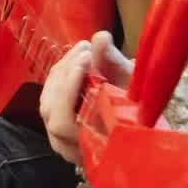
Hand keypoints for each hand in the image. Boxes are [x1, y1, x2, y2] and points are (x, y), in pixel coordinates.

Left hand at [40, 31, 133, 163]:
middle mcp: (67, 148)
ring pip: (47, 101)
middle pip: (51, 109)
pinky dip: (61, 76)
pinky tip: (76, 59)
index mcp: (89, 149)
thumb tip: (100, 37)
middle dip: (67, 75)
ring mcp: (57, 138)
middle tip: (87, 49)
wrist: (140, 122)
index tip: (86, 61)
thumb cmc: (139, 112)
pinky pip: (50, 97)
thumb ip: (114, 65)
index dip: (69, 91)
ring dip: (63, 72)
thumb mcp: (133, 89)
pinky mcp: (54, 123)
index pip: (63, 123)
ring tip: (84, 50)